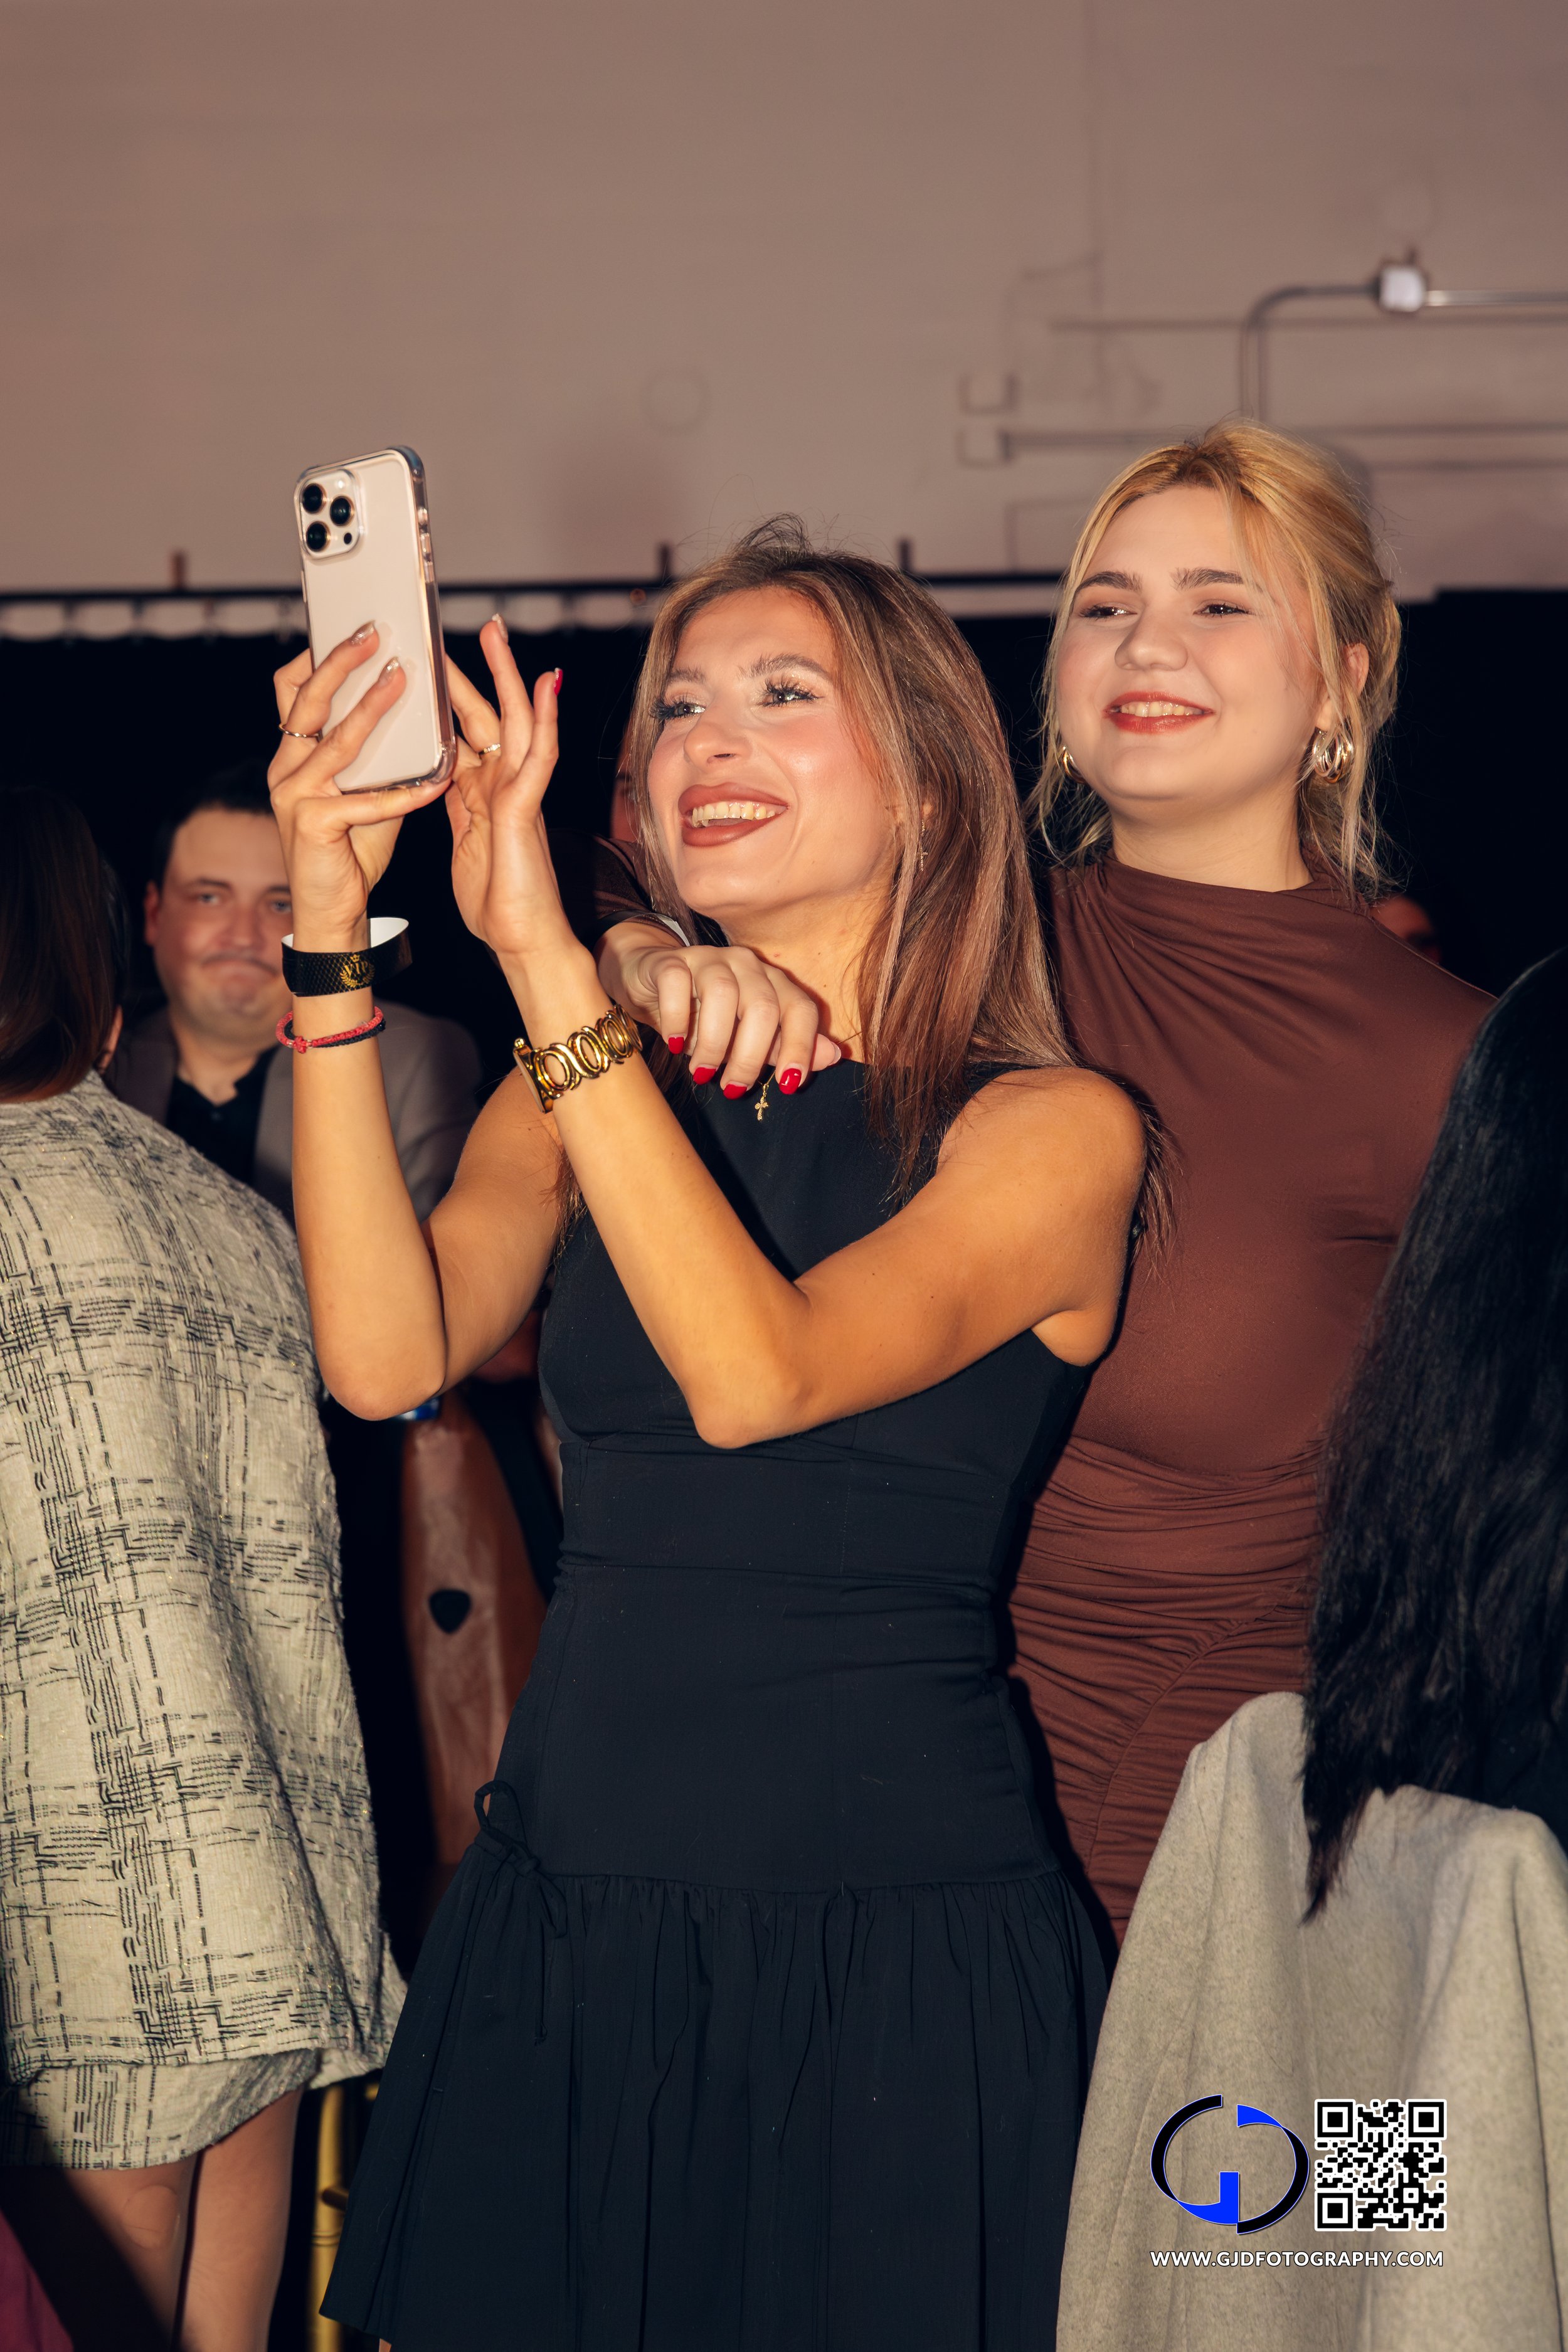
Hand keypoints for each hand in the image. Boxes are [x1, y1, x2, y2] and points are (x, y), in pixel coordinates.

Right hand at [270, 626, 446, 942]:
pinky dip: (403, 792)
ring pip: (336, 740)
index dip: (317, 655)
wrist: (333, 911)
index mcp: (292, 755)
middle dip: (342, 661)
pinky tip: (435, 782)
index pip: (291, 690)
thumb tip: (415, 711)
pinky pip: (364, 801)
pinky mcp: (313, 826)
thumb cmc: (351, 849)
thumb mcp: (365, 789)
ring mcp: (293, 796)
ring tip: (402, 678)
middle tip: (375, 632)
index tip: (353, 627)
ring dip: (372, 707)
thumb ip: (379, 753)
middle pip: (309, 700)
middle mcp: (285, 769)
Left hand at [443, 622, 572, 965]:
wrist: (522, 942)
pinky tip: (544, 689)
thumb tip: (437, 779)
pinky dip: (542, 721)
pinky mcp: (526, 811)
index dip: (453, 696)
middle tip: (475, 627)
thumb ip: (456, 807)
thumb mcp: (464, 841)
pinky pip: (537, 758)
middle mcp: (505, 786)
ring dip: (511, 678)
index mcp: (484, 793)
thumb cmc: (497, 902)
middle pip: (491, 716)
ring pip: (518, 723)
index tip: (436, 662)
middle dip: (482, 671)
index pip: (465, 732)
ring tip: (499, 636)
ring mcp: (520, 795)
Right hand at [598, 928, 842, 1091]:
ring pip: (723, 995)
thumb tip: (834, 1056)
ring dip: (713, 1043)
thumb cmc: (705, 1017)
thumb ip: (786, 1046)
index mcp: (773, 982)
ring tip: (702, 1072)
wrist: (653, 986)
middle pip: (763, 1007)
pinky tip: (674, 1045)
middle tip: (733, 1088)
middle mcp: (747, 965)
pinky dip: (677, 1019)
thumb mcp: (748, 1038)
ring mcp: (709, 959)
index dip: (801, 1047)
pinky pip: (678, 984)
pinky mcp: (672, 962)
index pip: (800, 1009)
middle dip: (750, 1056)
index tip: (789, 1086)